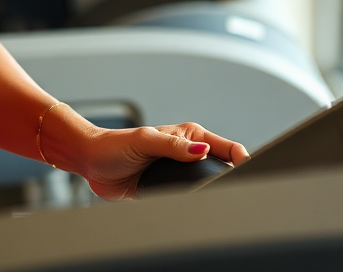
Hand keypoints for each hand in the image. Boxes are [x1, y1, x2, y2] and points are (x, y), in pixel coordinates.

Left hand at [74, 121, 250, 199]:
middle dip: (234, 178)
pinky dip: (199, 202)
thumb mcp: (145, 140)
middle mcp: (187, 153)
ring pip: (209, 185)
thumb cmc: (113, 145)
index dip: (242, 159)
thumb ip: (173, 145)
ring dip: (216, 192)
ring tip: (224, 201)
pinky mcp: (169, 189)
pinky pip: (192, 198)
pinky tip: (202, 207)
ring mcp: (179, 171)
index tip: (250, 172)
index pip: (227, 147)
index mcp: (188, 136)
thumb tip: (202, 150)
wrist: (92, 163)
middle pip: (223, 168)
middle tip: (242, 191)